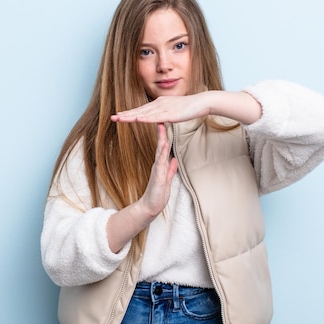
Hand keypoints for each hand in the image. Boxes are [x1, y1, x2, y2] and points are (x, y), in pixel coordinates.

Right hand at [106, 123, 177, 252]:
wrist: (150, 208)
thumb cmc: (158, 195)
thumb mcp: (167, 179)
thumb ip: (170, 169)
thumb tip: (174, 160)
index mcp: (160, 164)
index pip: (163, 146)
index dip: (164, 134)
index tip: (165, 122)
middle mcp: (157, 164)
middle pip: (160, 144)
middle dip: (161, 130)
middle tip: (161, 116)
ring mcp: (157, 169)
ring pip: (159, 150)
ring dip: (161, 137)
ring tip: (161, 125)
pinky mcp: (157, 176)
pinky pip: (160, 162)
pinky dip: (162, 152)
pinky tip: (164, 144)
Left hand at [111, 94, 209, 123]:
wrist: (201, 102)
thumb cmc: (189, 107)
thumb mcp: (174, 109)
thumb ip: (165, 113)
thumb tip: (160, 117)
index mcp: (159, 103)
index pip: (142, 109)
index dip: (129, 113)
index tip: (119, 116)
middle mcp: (159, 104)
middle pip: (139, 110)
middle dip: (125, 115)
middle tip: (113, 118)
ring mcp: (164, 108)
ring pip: (144, 113)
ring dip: (131, 116)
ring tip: (120, 119)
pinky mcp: (170, 114)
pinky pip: (156, 117)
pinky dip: (145, 118)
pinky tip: (137, 119)